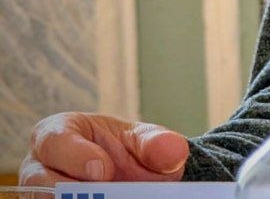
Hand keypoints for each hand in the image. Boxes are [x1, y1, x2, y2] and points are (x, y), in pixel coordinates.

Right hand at [20, 112, 188, 184]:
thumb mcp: (141, 141)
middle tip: (104, 190)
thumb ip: (155, 143)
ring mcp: (39, 194)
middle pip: (38, 180)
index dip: (76, 156)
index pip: (54, 141)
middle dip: (71, 188)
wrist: (126, 173)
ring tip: (107, 198)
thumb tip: (174, 151)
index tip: (104, 170)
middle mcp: (38, 167)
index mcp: (56, 134)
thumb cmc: (125, 151)